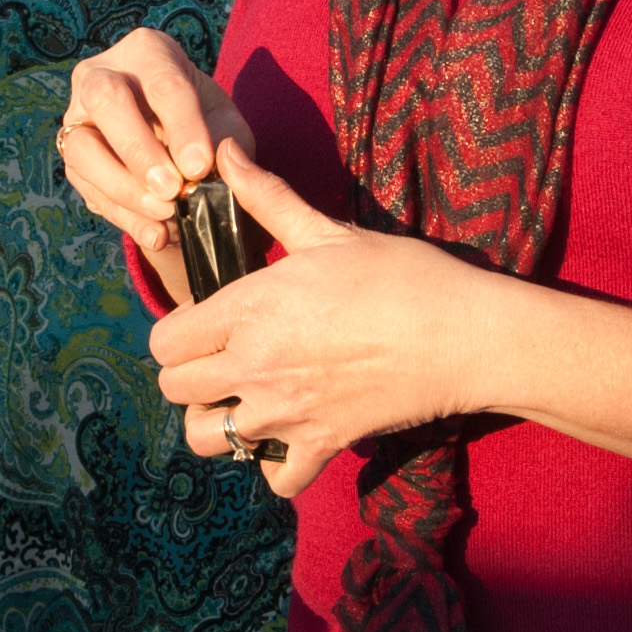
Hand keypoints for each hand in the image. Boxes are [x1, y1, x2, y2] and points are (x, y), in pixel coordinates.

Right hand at [55, 27, 254, 287]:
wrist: (176, 144)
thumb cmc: (205, 124)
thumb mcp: (226, 125)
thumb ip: (226, 140)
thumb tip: (212, 163)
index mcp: (147, 52)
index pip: (162, 84)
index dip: (182, 127)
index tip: (200, 167)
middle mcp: (101, 74)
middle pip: (106, 100)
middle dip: (139, 150)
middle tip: (172, 190)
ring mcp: (78, 116)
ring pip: (83, 148)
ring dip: (124, 187)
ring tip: (166, 214)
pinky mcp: (71, 156)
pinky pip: (86, 187)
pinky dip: (123, 215)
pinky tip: (156, 234)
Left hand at [148, 143, 515, 500]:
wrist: (467, 335)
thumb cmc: (404, 276)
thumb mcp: (330, 231)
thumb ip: (267, 198)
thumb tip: (226, 153)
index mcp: (249, 308)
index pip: (165, 341)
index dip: (178, 332)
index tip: (208, 323)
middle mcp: (255, 365)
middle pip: (174, 390)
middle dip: (190, 376)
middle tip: (225, 359)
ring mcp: (285, 412)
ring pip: (207, 439)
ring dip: (220, 423)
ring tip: (248, 400)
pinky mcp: (321, 445)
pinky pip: (275, 478)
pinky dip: (277, 464)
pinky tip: (292, 435)